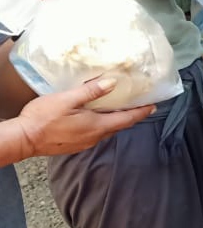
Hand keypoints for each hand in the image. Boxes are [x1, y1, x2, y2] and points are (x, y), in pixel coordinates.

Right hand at [15, 79, 153, 160]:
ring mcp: (85, 143)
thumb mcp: (67, 99)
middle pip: (119, 125)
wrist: (23, 139)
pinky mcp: (75, 145)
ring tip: (119, 108)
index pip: (127, 119)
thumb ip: (91, 91)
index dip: (142, 112)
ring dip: (115, 120)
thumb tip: (113, 82)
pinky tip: (96, 117)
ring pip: (107, 130)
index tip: (154, 106)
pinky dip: (102, 124)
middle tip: (140, 105)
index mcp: (97, 126)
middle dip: (131, 115)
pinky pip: (95, 134)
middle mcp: (95, 137)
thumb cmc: (43, 118)